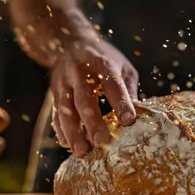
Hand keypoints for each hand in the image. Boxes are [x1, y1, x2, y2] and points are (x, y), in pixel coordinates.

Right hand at [50, 36, 138, 156]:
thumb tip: (139, 116)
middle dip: (92, 122)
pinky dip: (61, 130)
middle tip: (101, 142)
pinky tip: (68, 144)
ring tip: (81, 151)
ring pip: (66, 109)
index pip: (113, 85)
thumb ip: (129, 90)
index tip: (128, 121)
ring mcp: (65, 83)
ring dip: (73, 132)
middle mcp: (80, 73)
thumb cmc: (103, 58)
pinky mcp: (55, 92)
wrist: (70, 42)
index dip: (121, 102)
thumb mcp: (122, 66)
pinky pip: (56, 113)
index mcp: (103, 64)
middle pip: (85, 100)